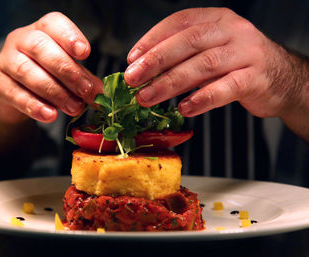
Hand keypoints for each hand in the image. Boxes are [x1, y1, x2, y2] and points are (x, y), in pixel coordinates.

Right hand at [0, 12, 102, 123]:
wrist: (10, 96)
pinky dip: (35, 106)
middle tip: (85, 91)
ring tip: (74, 108)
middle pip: (41, 48)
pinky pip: (15, 94)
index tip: (85, 54)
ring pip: (27, 71)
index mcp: (41, 31)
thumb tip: (101, 92)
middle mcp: (20, 40)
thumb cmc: (43, 77)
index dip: (70, 36)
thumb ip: (82, 79)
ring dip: (54, 91)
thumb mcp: (65, 74)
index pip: (53, 24)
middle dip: (67, 71)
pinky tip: (50, 115)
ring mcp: (5, 62)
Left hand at [124, 7, 295, 117]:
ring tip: (147, 97)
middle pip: (189, 41)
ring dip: (170, 83)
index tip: (132, 58)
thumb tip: (142, 70)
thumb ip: (182, 56)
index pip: (179, 22)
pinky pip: (226, 88)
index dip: (152, 39)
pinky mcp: (256, 78)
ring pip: (203, 64)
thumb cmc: (236, 64)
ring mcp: (246, 53)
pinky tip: (184, 108)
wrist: (282, 77)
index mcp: (216, 19)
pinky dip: (202, 98)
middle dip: (156, 60)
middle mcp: (232, 31)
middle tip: (133, 79)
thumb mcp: (210, 50)